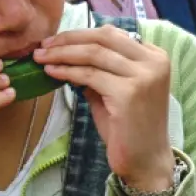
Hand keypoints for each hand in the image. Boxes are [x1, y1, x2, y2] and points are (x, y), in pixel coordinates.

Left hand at [35, 26, 173, 188]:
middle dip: (68, 39)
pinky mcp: (128, 93)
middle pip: (102, 38)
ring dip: (62, 53)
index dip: (80, 34)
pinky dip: (67, 71)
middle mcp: (153, 62)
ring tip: (41, 58)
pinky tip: (51, 73)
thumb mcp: (115, 90)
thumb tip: (65, 53)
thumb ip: (98, 69)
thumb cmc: (128, 127)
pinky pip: (89, 75)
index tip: (55, 40)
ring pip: (93, 53)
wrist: (145, 160)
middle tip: (43, 46)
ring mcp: (143, 76)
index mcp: (154, 56)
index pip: (112, 34)